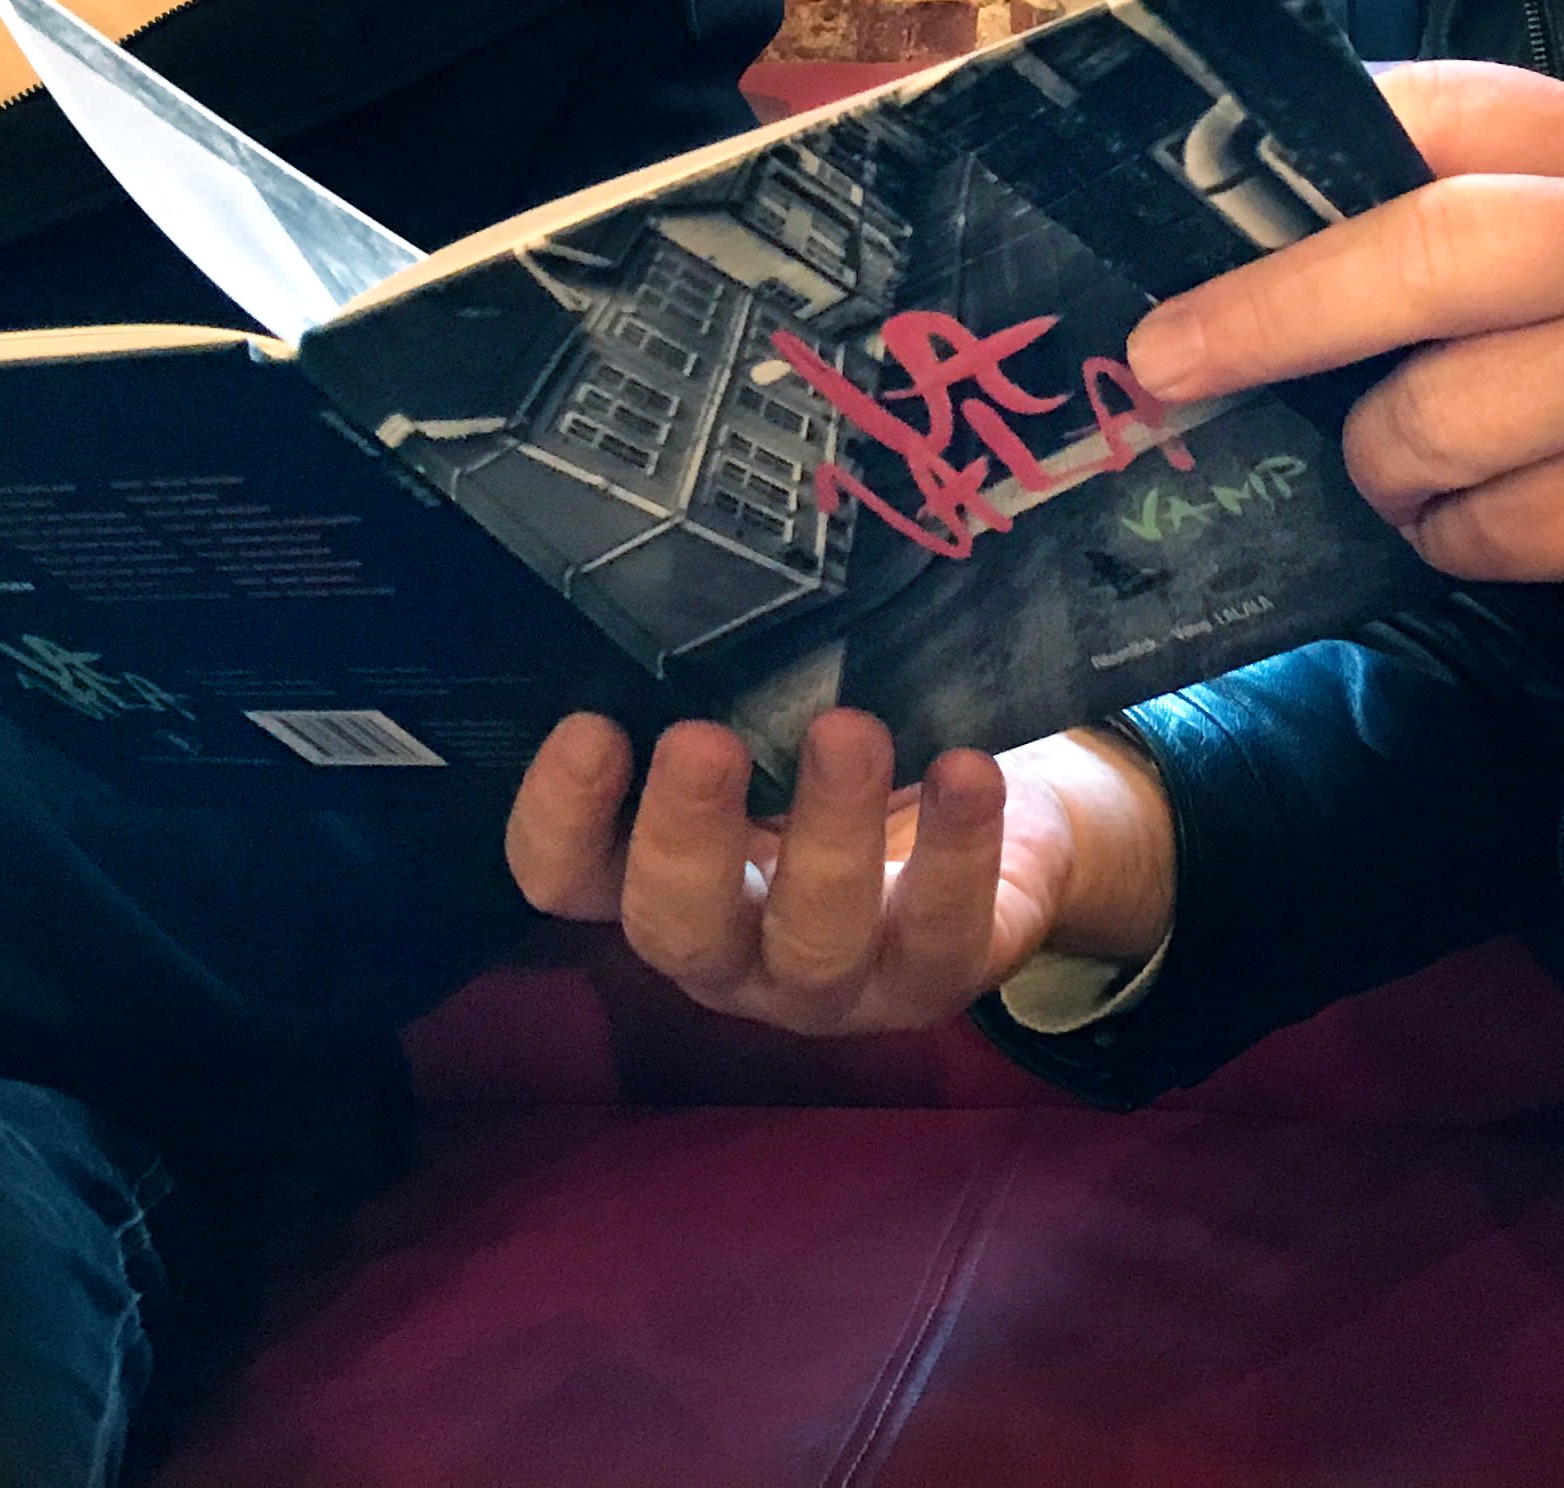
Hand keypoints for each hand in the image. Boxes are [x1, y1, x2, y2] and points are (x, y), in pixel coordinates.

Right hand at [504, 709, 1175, 1038]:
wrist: (1003, 807)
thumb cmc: (848, 747)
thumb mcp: (773, 721)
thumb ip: (721, 686)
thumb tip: (691, 580)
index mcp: (661, 876)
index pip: (568, 878)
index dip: (560, 818)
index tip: (590, 726)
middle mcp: (732, 946)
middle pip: (676, 928)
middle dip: (684, 836)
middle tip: (702, 741)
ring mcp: (833, 982)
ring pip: (813, 940)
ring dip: (828, 833)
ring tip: (848, 730)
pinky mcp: (940, 975)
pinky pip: (945, 931)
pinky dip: (956, 849)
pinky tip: (965, 770)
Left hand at [1125, 62, 1563, 612]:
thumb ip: (1469, 164)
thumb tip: (1270, 192)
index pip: (1430, 123)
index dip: (1297, 172)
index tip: (1180, 231)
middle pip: (1422, 263)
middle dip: (1271, 317)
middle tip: (1172, 365)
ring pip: (1439, 425)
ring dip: (1381, 460)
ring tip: (1400, 453)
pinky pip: (1494, 533)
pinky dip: (1453, 533)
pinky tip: (1475, 508)